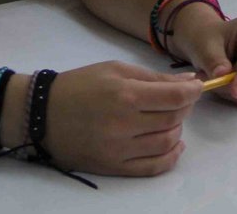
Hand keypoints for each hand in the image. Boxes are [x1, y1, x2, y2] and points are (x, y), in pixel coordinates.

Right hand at [37, 60, 201, 175]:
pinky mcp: (112, 167)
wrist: (40, 114)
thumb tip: (190, 83)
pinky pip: (152, 167)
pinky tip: (173, 145)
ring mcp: (118, 150)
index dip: (194, 92)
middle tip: (178, 100)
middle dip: (184, 107)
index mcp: (126, 95)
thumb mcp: (117, 70)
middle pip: (174, 119)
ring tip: (170, 119)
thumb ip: (155, 78)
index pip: (176, 98)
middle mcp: (124, 125)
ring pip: (167, 143)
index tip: (196, 88)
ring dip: (177, 129)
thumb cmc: (80, 85)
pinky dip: (170, 157)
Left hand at [169, 6, 236, 108]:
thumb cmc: (211, 40)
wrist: (216, 43)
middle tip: (211, 77)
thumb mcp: (205, 46)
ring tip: (221, 78)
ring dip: (233, 93)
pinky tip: (234, 84)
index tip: (234, 91)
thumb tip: (222, 74)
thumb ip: (213, 60)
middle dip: (230, 85)